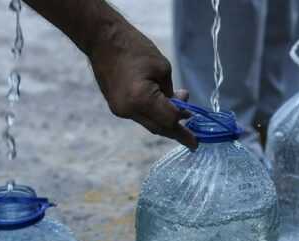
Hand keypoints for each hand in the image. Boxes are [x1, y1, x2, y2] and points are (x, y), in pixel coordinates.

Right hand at [89, 23, 197, 149]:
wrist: (102, 40)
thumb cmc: (134, 48)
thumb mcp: (162, 68)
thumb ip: (171, 93)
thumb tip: (180, 107)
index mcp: (141, 99)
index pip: (169, 120)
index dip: (184, 127)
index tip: (196, 139)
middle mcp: (128, 110)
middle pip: (158, 128)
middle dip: (176, 134)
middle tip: (192, 142)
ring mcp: (120, 110)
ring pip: (149, 124)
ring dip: (165, 122)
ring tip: (182, 115)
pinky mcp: (116, 107)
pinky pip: (139, 116)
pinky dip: (153, 115)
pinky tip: (163, 107)